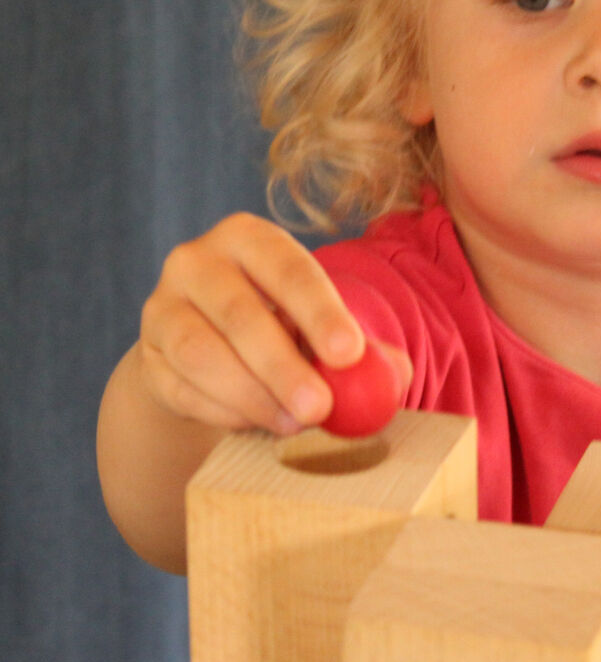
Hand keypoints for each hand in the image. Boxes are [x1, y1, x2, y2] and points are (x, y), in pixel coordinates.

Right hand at [136, 212, 363, 434]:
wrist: (211, 345)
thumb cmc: (284, 325)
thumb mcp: (322, 323)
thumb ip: (362, 348)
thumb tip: (392, 374)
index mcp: (250, 237)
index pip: (288, 269)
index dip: (320, 312)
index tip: (349, 354)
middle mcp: (197, 261)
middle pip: (240, 313)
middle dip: (284, 366)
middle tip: (320, 408)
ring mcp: (162, 307)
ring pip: (201, 355)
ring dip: (253, 396)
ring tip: (295, 423)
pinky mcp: (147, 356)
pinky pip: (182, 390)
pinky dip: (224, 413)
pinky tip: (258, 423)